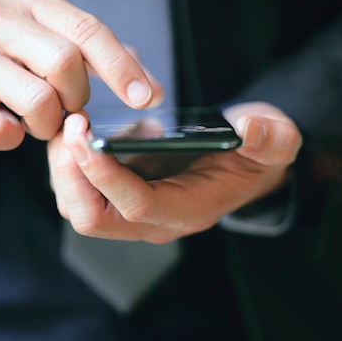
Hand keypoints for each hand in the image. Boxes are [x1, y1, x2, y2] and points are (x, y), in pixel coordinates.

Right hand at [0, 0, 158, 149]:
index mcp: (34, 4)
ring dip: (49, 123)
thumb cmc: (4, 48)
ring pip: (37, 101)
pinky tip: (10, 124)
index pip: (88, 31)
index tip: (146, 98)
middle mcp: (0, 24)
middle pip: (65, 64)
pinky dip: (15, 138)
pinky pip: (1, 132)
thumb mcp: (51, 35)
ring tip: (39, 117)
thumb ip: (103, 59)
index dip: (122, 68)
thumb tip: (153, 91)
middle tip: (69, 105)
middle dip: (79, 96)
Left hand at [47, 102, 302, 242]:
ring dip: (65, 167)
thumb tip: (248, 128)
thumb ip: (269, 140)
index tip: (85, 136)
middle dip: (71, 174)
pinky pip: (82, 189)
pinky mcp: (125, 194)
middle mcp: (158, 220)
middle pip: (93, 217)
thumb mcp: (276, 144)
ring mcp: (138, 211)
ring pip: (79, 206)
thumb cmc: (258, 157)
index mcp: (191, 210)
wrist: (248, 165)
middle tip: (71, 125)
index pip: (137, 207)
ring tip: (74, 122)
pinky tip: (88, 128)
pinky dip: (73, 161)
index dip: (106, 176)